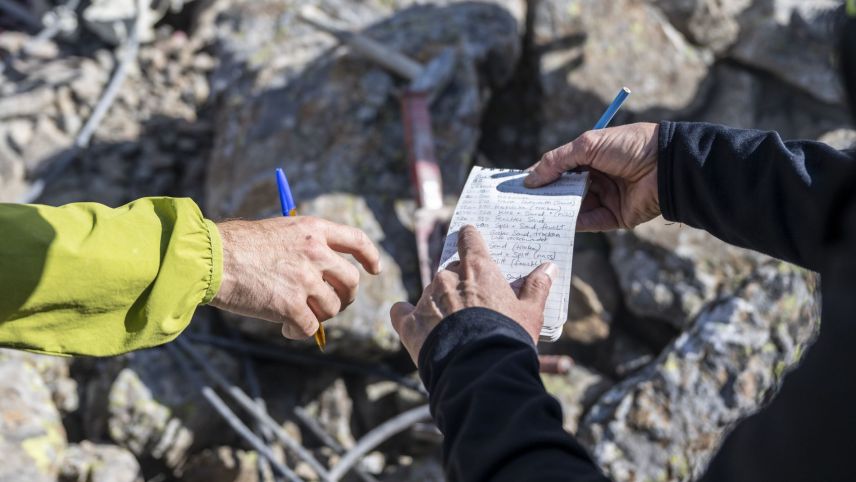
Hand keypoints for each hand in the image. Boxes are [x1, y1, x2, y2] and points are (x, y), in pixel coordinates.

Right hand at [211, 217, 381, 338]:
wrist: (211, 259)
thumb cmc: (236, 245)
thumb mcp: (278, 231)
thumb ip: (304, 246)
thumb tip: (322, 275)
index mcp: (313, 229)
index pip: (356, 240)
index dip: (370, 256)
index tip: (374, 269)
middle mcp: (315, 252)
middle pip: (350, 281)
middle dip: (345, 297)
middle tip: (332, 304)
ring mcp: (304, 279)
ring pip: (331, 307)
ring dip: (318, 315)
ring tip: (298, 315)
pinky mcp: (291, 305)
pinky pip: (310, 327)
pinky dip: (300, 333)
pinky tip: (286, 329)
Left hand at [390, 225, 556, 365]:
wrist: (479, 371)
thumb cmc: (507, 338)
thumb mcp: (530, 313)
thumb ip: (536, 287)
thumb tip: (549, 267)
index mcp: (477, 268)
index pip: (470, 239)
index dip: (470, 238)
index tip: (470, 238)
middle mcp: (447, 277)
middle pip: (452, 270)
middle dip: (461, 283)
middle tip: (474, 305)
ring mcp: (426, 298)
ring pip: (432, 292)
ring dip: (440, 302)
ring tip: (455, 328)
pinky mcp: (409, 323)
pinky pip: (402, 312)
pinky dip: (408, 316)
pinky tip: (416, 325)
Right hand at [525, 122, 660, 230]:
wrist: (667, 165)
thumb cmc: (630, 146)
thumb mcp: (588, 145)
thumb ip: (556, 161)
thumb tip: (530, 178)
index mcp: (592, 156)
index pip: (560, 167)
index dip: (541, 175)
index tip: (519, 184)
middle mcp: (598, 177)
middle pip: (565, 189)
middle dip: (545, 195)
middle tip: (521, 203)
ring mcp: (606, 198)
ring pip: (575, 207)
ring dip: (557, 210)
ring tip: (534, 215)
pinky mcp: (616, 217)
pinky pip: (590, 222)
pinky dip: (574, 223)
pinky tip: (557, 223)